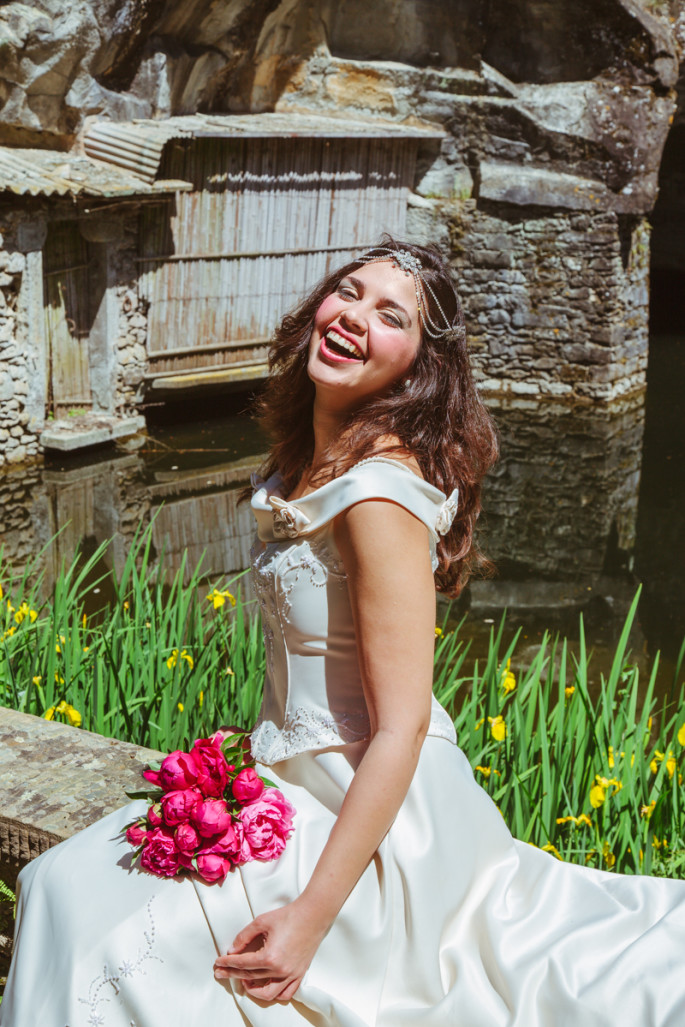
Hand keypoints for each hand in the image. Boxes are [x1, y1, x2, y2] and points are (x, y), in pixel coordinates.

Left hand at [213, 899, 327, 1002]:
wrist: (313, 915)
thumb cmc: (289, 916)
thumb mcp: (261, 921)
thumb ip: (244, 937)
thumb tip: (232, 950)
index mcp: (270, 957)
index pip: (243, 964)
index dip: (228, 963)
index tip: (218, 962)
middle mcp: (280, 970)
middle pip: (250, 977)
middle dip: (232, 974)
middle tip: (220, 972)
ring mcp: (291, 974)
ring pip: (268, 993)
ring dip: (253, 990)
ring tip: (243, 981)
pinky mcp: (299, 974)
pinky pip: (286, 993)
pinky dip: (274, 994)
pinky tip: (266, 987)